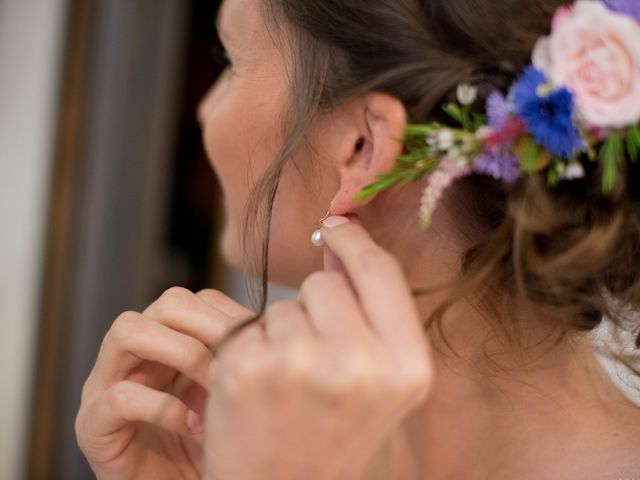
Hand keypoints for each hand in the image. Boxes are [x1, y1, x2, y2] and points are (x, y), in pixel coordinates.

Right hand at [75, 287, 254, 479]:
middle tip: (240, 359)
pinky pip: (119, 397)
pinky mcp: (92, 424)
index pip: (196, 300)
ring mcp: (105, 383)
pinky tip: (192, 426)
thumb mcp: (229, 396)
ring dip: (181, 353)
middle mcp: (133, 352)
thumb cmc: (211, 447)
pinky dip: (162, 408)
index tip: (262, 344)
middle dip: (210, 327)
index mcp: (166, 340)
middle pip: (167, 303)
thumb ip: (238, 362)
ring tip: (215, 384)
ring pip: (128, 331)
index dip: (229, 315)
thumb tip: (271, 330)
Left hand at [204, 221, 434, 479]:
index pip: (381, 270)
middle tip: (314, 361)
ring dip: (283, 333)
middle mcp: (358, 365)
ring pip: (284, 306)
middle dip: (316, 308)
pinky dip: (251, 350)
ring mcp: (298, 365)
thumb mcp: (380, 383)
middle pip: (325, 285)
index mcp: (407, 368)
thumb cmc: (334, 437)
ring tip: (288, 386)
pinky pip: (249, 326)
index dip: (355, 243)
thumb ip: (372, 312)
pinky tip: (259, 390)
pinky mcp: (245, 369)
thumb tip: (342, 238)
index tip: (337, 228)